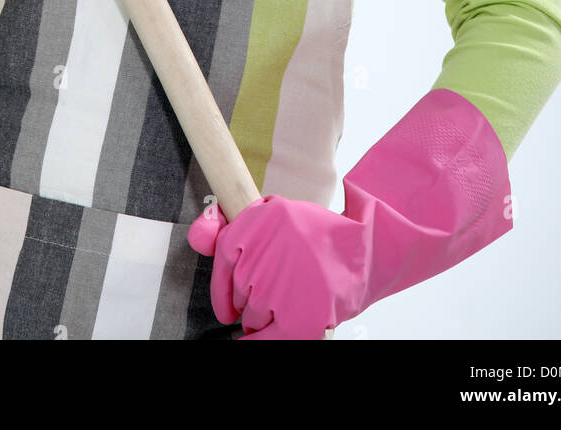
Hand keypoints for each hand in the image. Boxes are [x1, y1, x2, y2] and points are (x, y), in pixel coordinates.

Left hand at [187, 194, 365, 339]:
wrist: (363, 252)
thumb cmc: (316, 237)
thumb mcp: (276, 216)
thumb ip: (234, 227)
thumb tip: (197, 235)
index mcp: (259, 219)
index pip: (223, 254)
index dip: (223, 288)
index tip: (227, 307)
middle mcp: (265, 250)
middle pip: (241, 290)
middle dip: (254, 296)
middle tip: (280, 289)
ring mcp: (280, 285)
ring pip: (252, 315)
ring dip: (264, 316)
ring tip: (291, 301)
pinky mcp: (298, 315)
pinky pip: (263, 340)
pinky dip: (258, 343)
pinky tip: (256, 340)